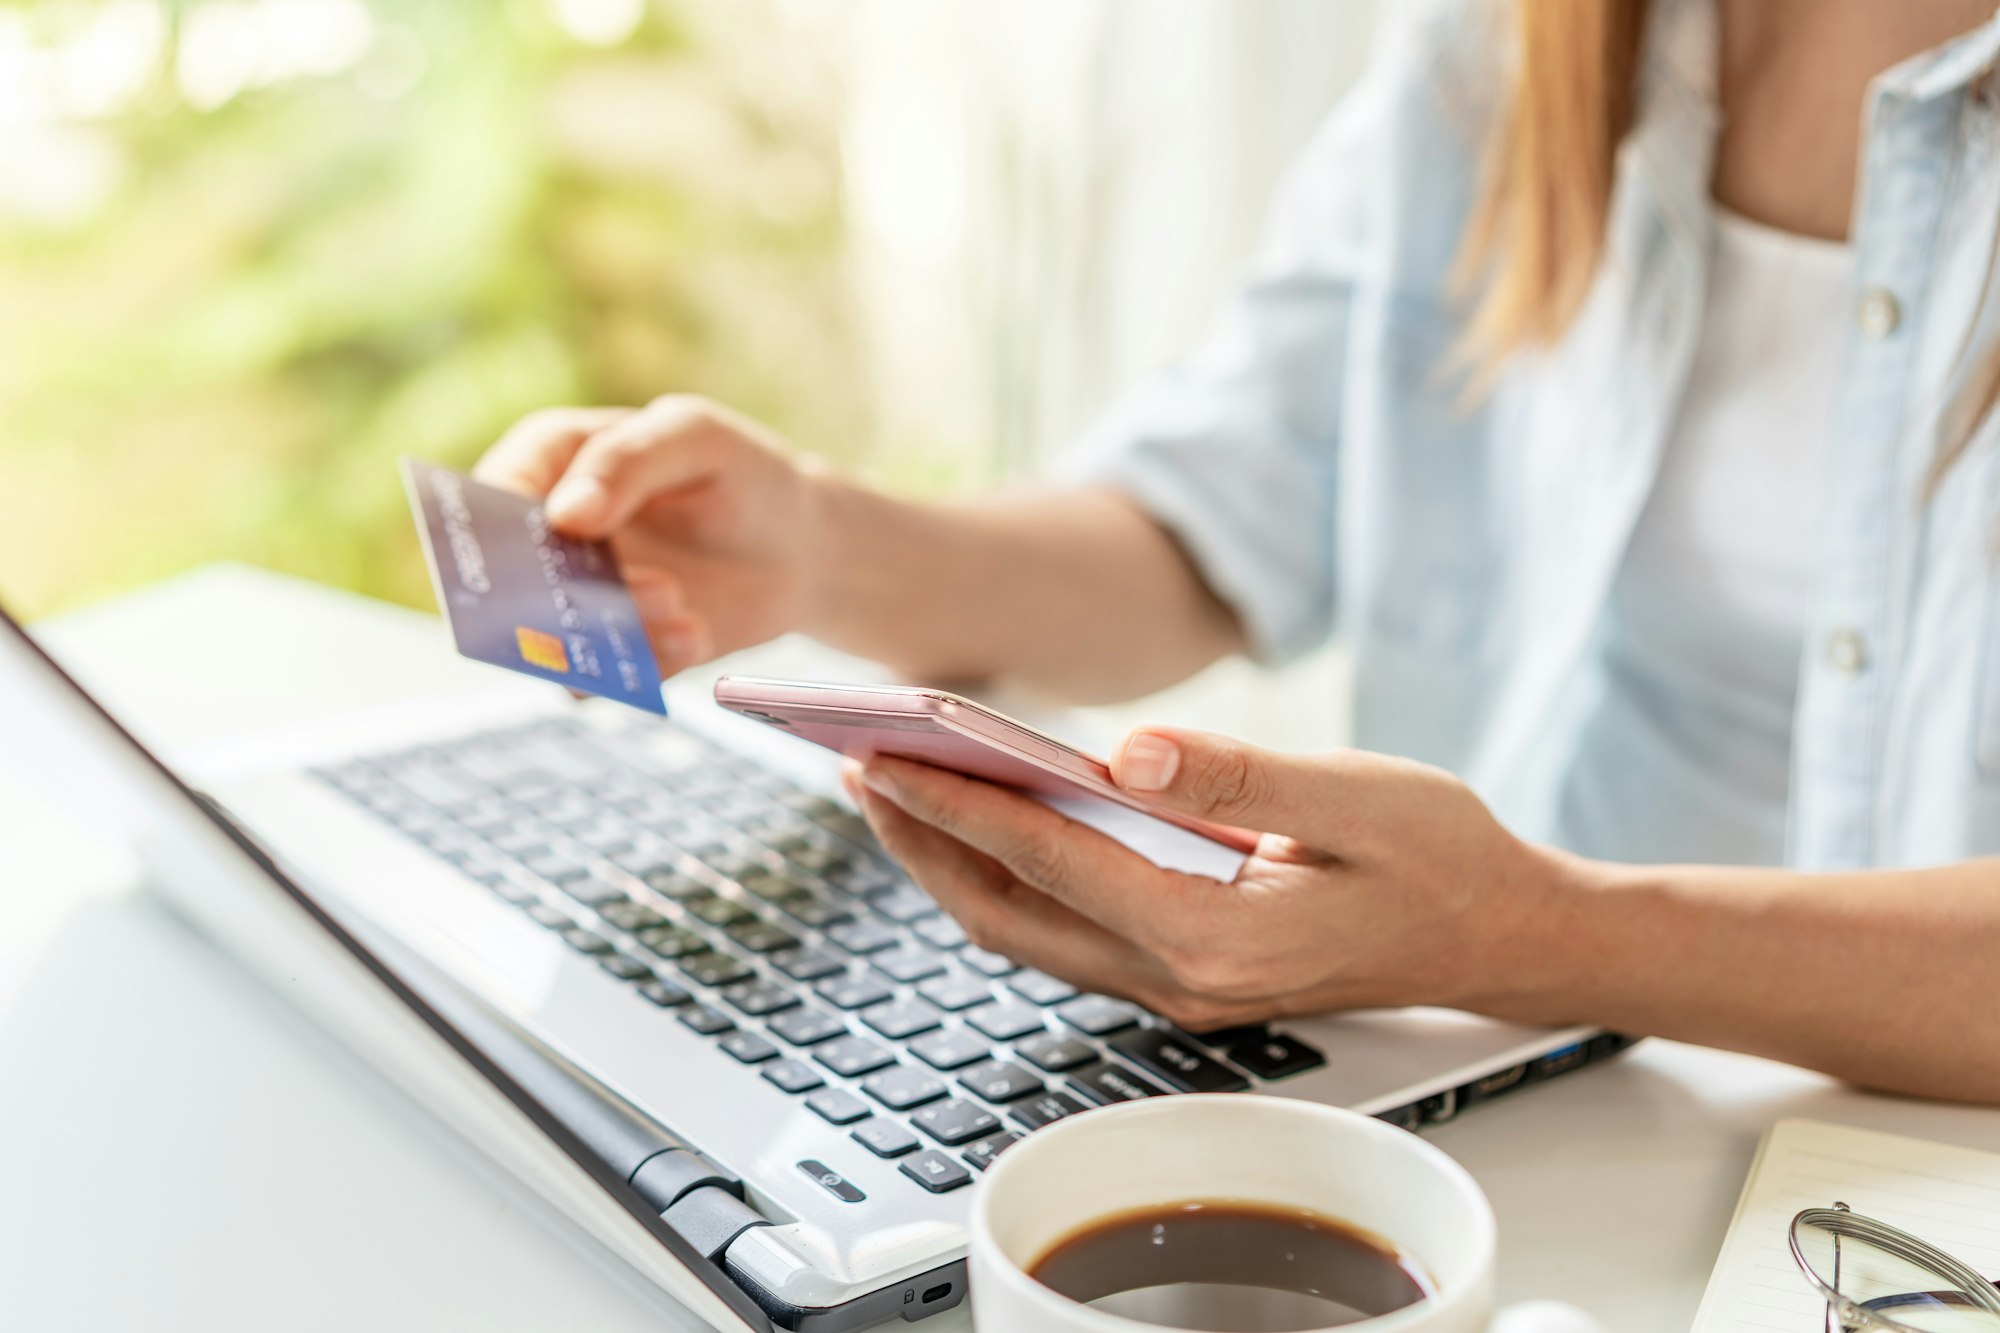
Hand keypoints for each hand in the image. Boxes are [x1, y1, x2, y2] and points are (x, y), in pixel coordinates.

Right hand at [474, 396, 828, 674]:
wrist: (798, 546)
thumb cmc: (738, 472)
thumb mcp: (695, 435)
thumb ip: (627, 460)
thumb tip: (563, 515)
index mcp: (550, 460)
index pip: (493, 493)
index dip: (502, 526)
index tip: (551, 543)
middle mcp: (548, 535)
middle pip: (510, 577)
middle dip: (556, 592)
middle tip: (621, 588)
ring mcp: (577, 596)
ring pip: (552, 636)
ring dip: (609, 632)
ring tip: (681, 603)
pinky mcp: (611, 648)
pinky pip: (602, 677)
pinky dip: (645, 666)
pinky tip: (697, 633)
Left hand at [845, 727, 1579, 1030]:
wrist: (1505, 941)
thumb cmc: (1446, 860)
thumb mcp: (1359, 798)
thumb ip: (1237, 775)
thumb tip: (1122, 749)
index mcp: (1218, 935)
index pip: (1052, 861)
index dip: (960, 803)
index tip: (886, 753)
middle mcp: (1184, 979)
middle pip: (1011, 914)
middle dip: (925, 842)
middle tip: (856, 768)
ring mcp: (1182, 989)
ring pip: (1030, 932)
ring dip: (957, 865)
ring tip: (898, 792)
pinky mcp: (1189, 975)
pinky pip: (1069, 932)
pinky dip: (1012, 879)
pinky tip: (990, 826)